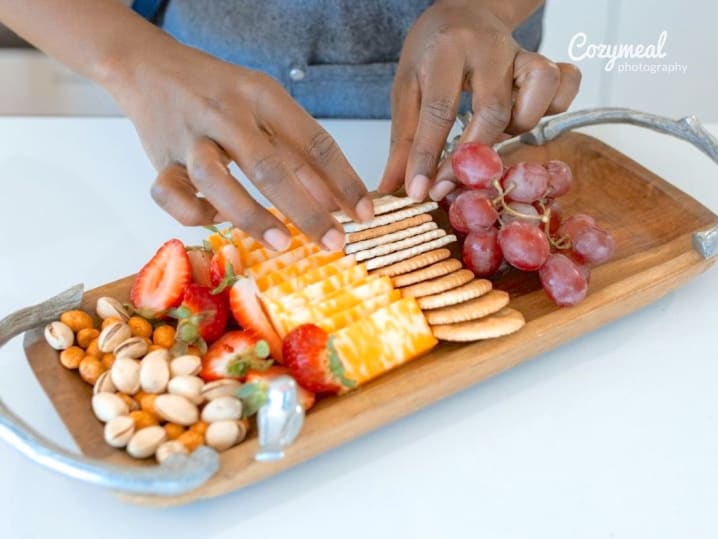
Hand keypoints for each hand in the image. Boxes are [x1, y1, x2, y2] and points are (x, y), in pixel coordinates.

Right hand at [109, 42, 372, 250]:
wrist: (149, 67)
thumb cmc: (219, 92)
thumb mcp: (265, 106)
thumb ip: (298, 152)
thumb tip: (335, 203)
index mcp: (261, 95)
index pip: (313, 141)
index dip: (344, 181)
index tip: (364, 214)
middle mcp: (225, 114)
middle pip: (269, 166)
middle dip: (307, 210)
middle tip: (335, 242)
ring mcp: (190, 138)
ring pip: (216, 181)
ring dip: (251, 216)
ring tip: (282, 243)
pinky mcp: (160, 161)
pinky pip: (171, 195)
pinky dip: (195, 214)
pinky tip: (218, 219)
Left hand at [378, 0, 580, 201]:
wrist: (464, 11)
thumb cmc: (433, 53)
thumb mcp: (407, 88)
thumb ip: (403, 140)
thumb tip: (394, 188)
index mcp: (446, 51)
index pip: (439, 111)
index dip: (429, 157)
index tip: (422, 191)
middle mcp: (488, 49)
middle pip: (492, 111)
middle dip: (473, 156)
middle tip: (454, 184)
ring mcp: (522, 52)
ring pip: (538, 95)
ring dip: (518, 126)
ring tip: (495, 132)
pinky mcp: (545, 60)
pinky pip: (566, 84)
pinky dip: (554, 106)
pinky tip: (527, 114)